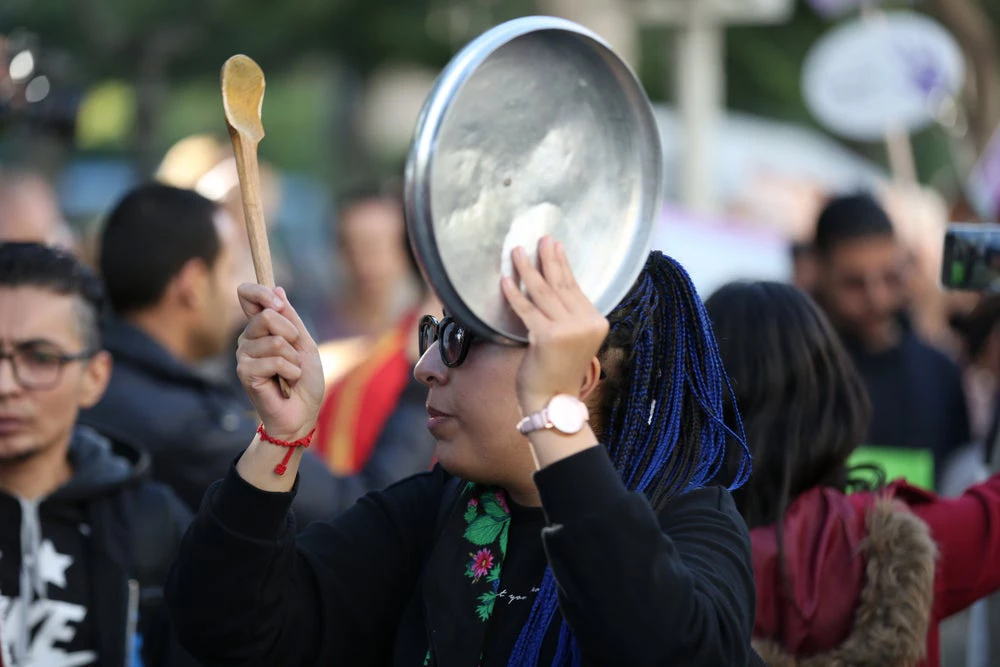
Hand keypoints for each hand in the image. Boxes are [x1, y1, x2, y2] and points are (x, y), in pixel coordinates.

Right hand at [236, 284, 323, 440]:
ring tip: (291, 373)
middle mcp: (247, 338)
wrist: (303, 413)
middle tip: (295, 356)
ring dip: (294, 359)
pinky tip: (287, 383)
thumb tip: (277, 287)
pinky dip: (291, 372)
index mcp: (261, 328)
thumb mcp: (304, 343)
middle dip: (292, 334)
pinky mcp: (245, 373)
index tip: (278, 303)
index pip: (247, 295)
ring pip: (275, 341)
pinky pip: (275, 360)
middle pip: (267, 315)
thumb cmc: (305, 381)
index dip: (260, 292)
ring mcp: (244, 355)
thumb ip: (290, 317)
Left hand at [500, 236, 608, 413]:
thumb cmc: (556, 370)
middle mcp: (586, 323)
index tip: (554, 246)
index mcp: (596, 321)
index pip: (575, 287)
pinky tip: (506, 279)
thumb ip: (568, 315)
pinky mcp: (547, 337)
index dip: (563, 265)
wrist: (551, 400)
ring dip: (528, 268)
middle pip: (561, 284)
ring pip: (543, 292)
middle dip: (549, 258)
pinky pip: (527, 309)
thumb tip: (552, 283)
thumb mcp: (571, 338)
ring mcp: (568, 330)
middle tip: (540, 238)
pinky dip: (515, 293)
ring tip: (517, 251)